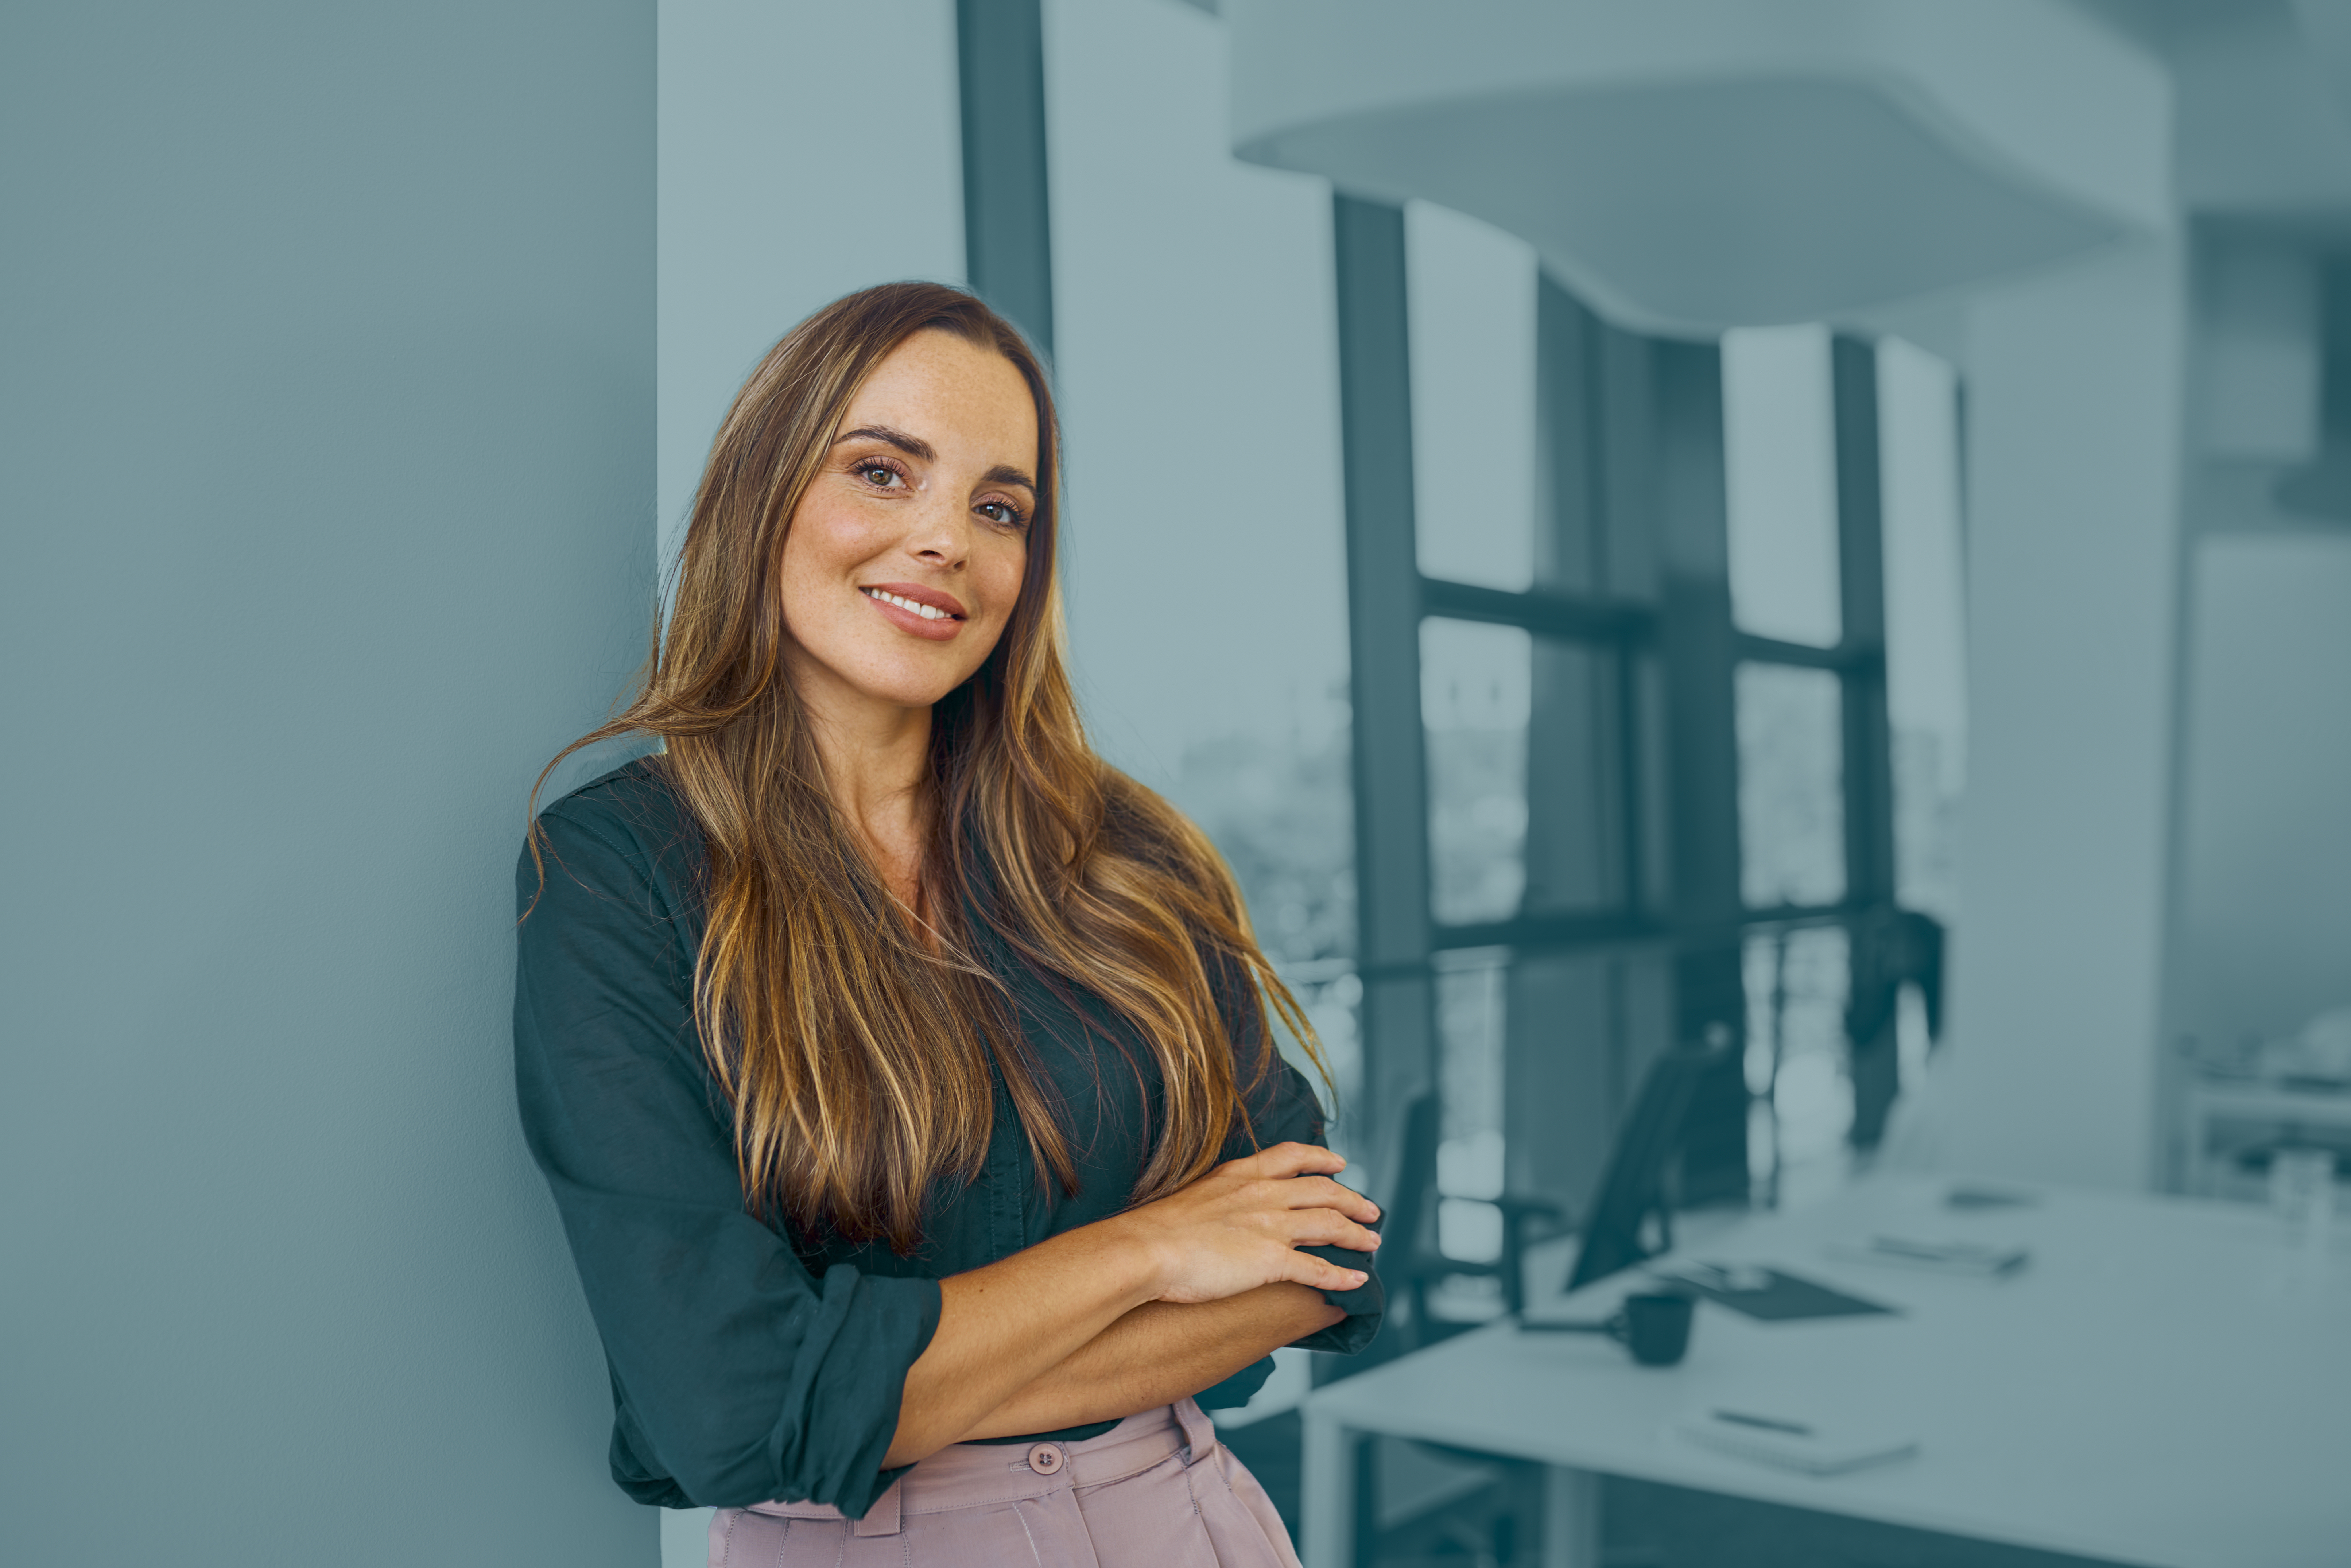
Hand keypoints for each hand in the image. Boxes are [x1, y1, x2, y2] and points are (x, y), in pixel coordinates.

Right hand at [1114, 1142, 1381, 1305]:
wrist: (1144, 1249)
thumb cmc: (1157, 1229)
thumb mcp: (1193, 1195)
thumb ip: (1219, 1197)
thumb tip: (1222, 1209)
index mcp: (1242, 1174)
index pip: (1293, 1157)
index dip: (1322, 1159)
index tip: (1340, 1164)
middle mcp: (1263, 1194)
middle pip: (1323, 1191)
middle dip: (1353, 1201)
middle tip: (1372, 1211)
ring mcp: (1269, 1226)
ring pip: (1330, 1225)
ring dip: (1357, 1235)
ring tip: (1374, 1242)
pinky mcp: (1270, 1261)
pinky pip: (1318, 1268)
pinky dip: (1342, 1274)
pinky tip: (1358, 1280)